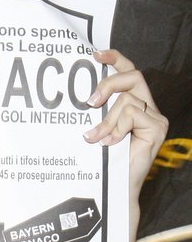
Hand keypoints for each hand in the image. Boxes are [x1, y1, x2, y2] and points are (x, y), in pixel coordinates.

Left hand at [83, 50, 168, 197]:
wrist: (116, 188)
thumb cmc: (104, 161)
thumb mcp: (98, 130)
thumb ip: (98, 114)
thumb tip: (83, 98)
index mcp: (134, 105)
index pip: (129, 72)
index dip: (115, 59)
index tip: (96, 54)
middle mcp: (147, 108)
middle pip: (133, 76)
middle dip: (109, 84)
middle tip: (91, 102)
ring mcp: (155, 117)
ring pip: (127, 101)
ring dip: (106, 120)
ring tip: (95, 138)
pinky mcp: (157, 127)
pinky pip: (132, 115)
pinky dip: (116, 128)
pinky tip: (109, 143)